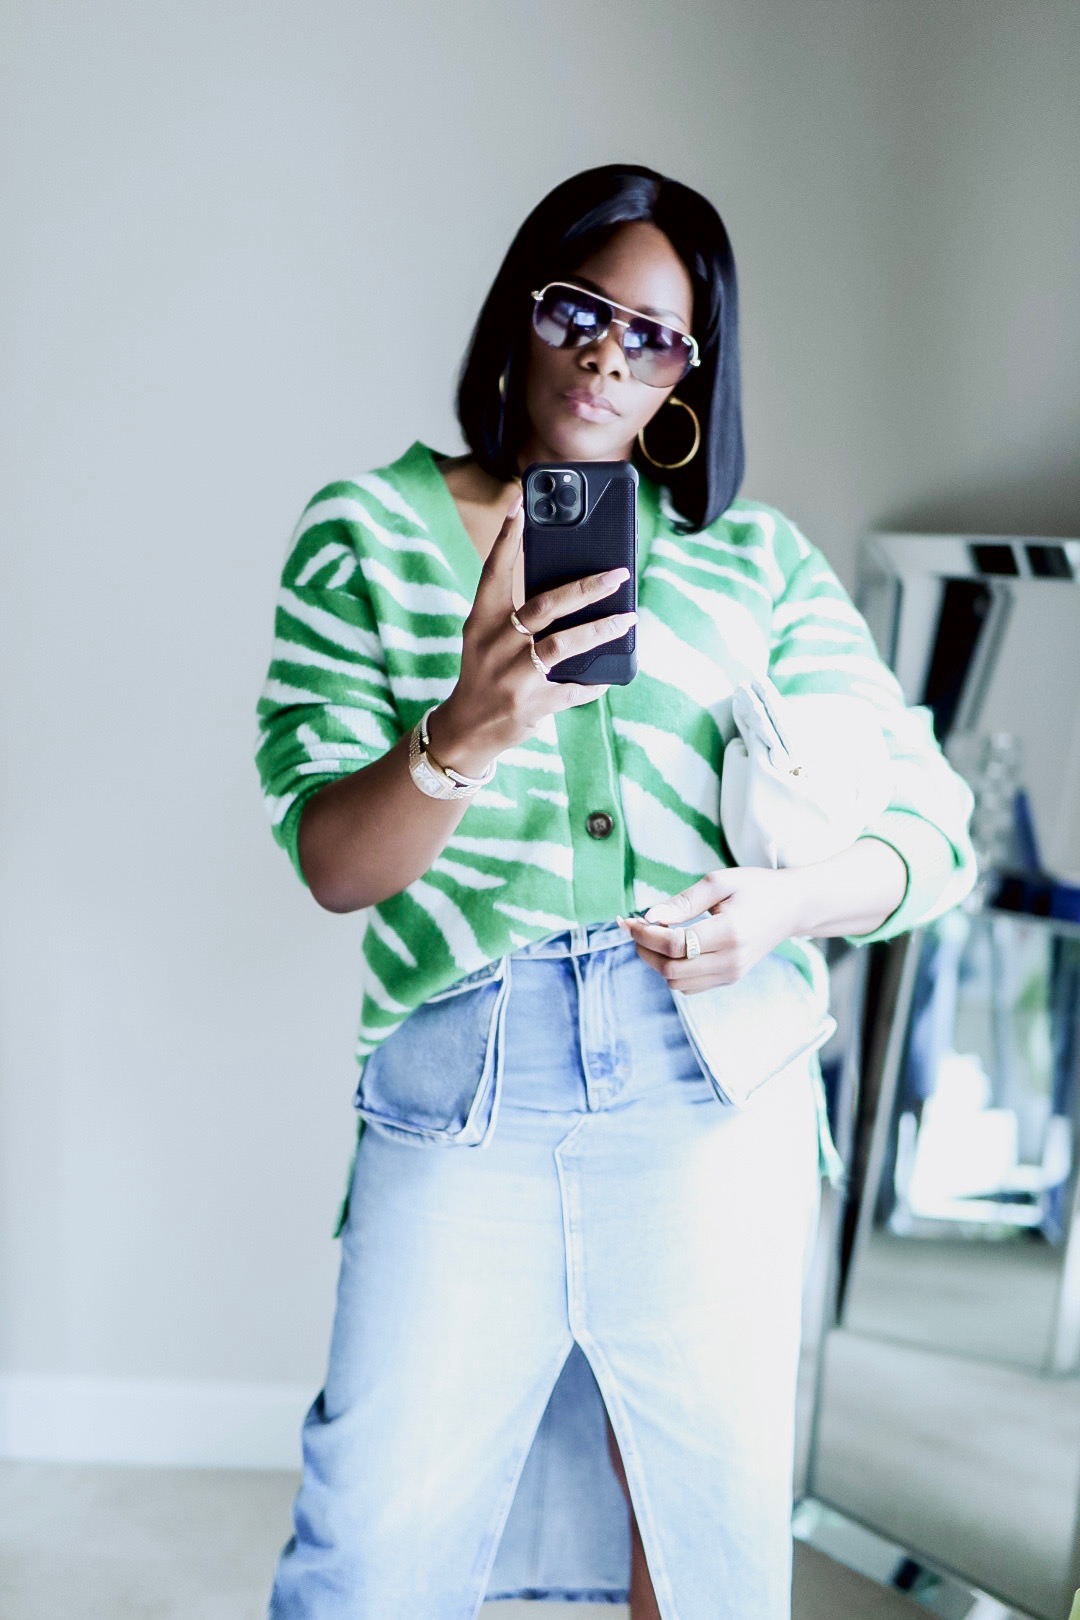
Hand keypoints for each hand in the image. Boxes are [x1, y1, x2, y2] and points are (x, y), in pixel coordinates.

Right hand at [428, 488, 635, 773]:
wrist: (467, 729)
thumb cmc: (485, 672)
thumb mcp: (486, 638)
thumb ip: (516, 613)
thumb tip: (572, 588)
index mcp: (481, 621)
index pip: (493, 571)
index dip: (507, 537)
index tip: (522, 503)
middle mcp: (496, 644)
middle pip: (544, 606)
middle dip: (585, 588)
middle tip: (618, 574)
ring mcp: (514, 676)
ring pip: (564, 644)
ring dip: (600, 629)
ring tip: (628, 618)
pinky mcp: (532, 704)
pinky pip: (574, 688)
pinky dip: (595, 681)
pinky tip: (612, 672)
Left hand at [616, 866, 801, 991]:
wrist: (792, 908)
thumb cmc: (756, 888)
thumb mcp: (719, 882)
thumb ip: (683, 901)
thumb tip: (649, 917)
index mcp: (729, 932)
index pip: (675, 945)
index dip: (645, 935)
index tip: (630, 920)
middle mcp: (731, 960)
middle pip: (671, 970)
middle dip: (645, 950)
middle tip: (636, 928)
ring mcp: (732, 973)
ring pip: (677, 983)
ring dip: (657, 963)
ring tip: (654, 937)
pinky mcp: (731, 978)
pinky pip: (690, 986)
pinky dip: (673, 970)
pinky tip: (672, 948)